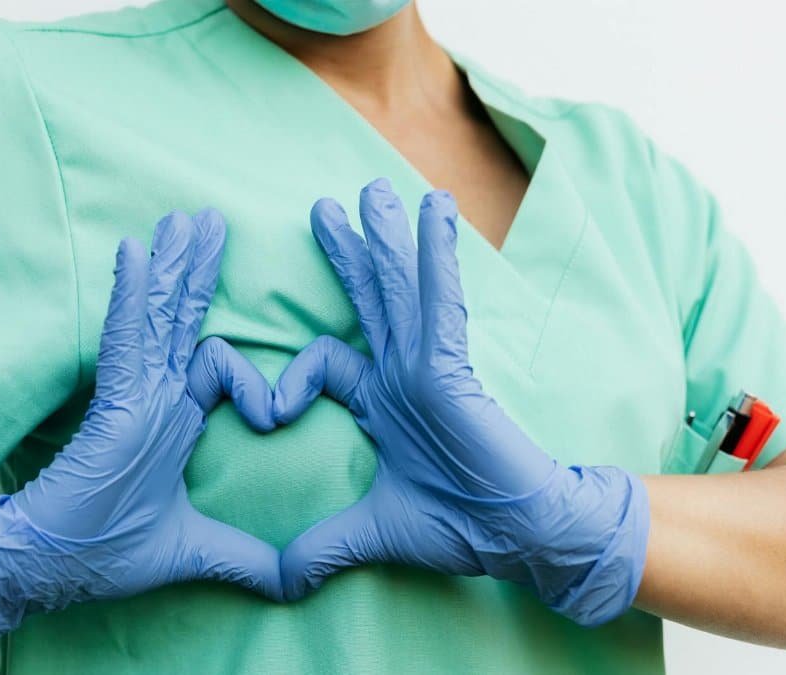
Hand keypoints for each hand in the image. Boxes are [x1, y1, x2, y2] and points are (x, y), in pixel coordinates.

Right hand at [0, 210, 281, 634]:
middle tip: (209, 220)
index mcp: (173, 422)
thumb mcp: (196, 550)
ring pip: (159, 316)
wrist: (48, 567)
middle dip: (197, 269)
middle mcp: (156, 398)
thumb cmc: (107, 555)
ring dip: (173, 266)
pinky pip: (127, 335)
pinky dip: (132, 294)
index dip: (250, 382)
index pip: (215, 366)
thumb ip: (246, 559)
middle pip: (182, 319)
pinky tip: (135, 249)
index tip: (276, 415)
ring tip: (185, 218)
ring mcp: (135, 395)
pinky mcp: (114, 401)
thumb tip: (296, 585)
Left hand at [273, 179, 649, 625]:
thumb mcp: (370, 532)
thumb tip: (278, 583)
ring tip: (376, 189)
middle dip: (349, 253)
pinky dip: (435, 256)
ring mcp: (429, 364)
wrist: (517, 537)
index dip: (293, 375)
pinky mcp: (453, 365)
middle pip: (369, 300)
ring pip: (402, 288)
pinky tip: (435, 210)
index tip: (268, 410)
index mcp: (383, 402)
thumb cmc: (458, 528)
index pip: (328, 361)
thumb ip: (323, 546)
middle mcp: (404, 373)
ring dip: (389, 237)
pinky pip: (441, 299)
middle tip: (326, 208)